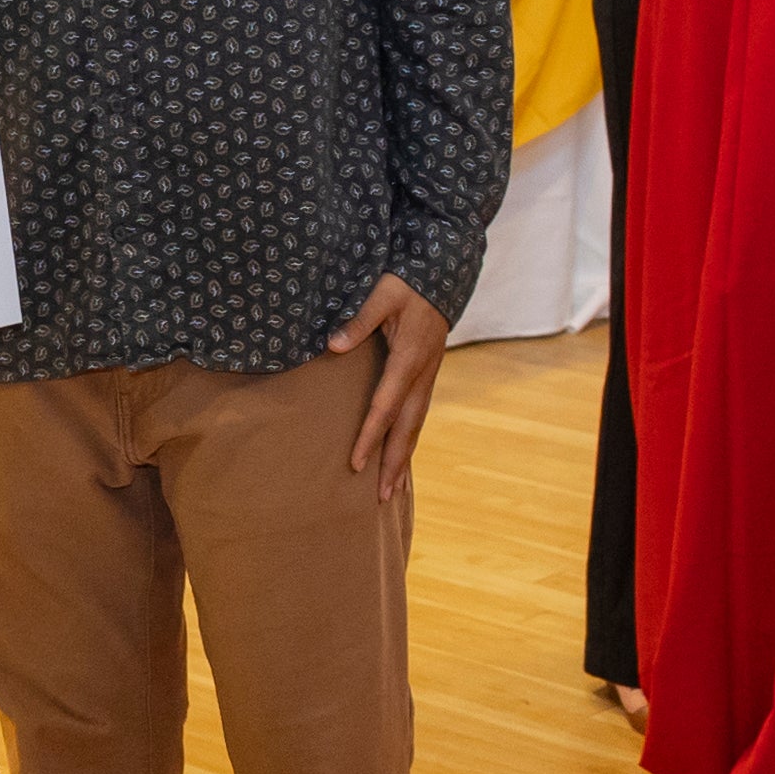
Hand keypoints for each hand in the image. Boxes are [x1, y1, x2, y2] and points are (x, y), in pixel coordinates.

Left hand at [334, 273, 452, 503]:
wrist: (441, 277)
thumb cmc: (407, 285)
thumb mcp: (382, 295)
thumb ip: (358, 321)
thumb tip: (332, 346)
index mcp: (408, 358)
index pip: (385, 406)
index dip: (370, 436)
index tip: (355, 462)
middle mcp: (421, 375)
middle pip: (407, 428)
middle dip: (394, 463)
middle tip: (382, 496)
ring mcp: (427, 378)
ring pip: (416, 426)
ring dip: (404, 459)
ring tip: (393, 490)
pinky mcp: (427, 378)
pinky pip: (418, 416)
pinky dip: (410, 441)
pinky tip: (402, 458)